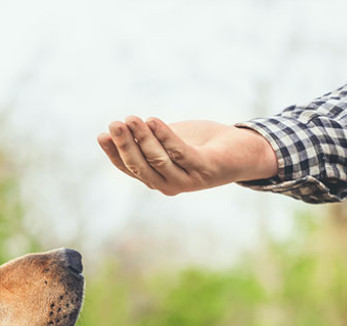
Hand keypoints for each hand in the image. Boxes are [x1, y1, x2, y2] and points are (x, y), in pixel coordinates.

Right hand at [97, 117, 277, 195]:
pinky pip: (180, 152)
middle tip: (114, 124)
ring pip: (157, 160)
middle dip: (125, 145)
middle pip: (140, 166)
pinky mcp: (205, 169)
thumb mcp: (170, 140)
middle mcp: (169, 185)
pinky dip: (165, 136)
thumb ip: (148, 139)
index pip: (129, 168)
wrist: (243, 151)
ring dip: (142, 138)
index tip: (102, 135)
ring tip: (131, 119)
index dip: (114, 153)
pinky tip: (153, 121)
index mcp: (157, 178)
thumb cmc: (203, 144)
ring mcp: (188, 179)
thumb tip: (119, 129)